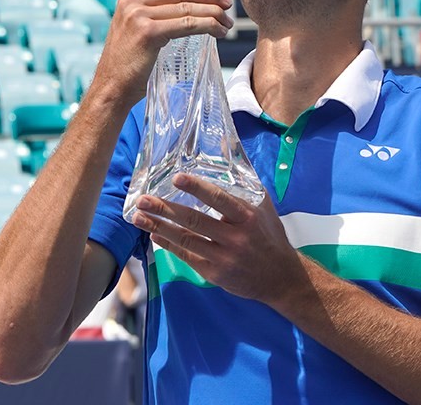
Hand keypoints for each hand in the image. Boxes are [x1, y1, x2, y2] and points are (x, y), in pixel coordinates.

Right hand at [91, 0, 233, 106]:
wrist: (112, 87)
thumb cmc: (129, 63)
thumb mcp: (134, 29)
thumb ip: (152, 13)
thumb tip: (189, 7)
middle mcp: (131, 1)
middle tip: (227, 5)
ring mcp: (138, 15)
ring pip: (187, 6)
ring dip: (214, 14)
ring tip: (227, 23)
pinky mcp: (148, 32)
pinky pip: (187, 24)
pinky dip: (208, 26)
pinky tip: (218, 32)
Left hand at [131, 173, 302, 304]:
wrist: (280, 277)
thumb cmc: (269, 234)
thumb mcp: (263, 205)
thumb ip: (242, 180)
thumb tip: (225, 144)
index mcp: (247, 217)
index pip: (219, 199)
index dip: (197, 188)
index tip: (176, 178)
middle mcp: (235, 237)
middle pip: (195, 221)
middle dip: (165, 210)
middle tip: (143, 199)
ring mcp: (224, 257)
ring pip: (186, 240)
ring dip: (160, 226)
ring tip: (139, 216)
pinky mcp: (215, 274)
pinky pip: (187, 257)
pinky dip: (169, 245)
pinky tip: (154, 233)